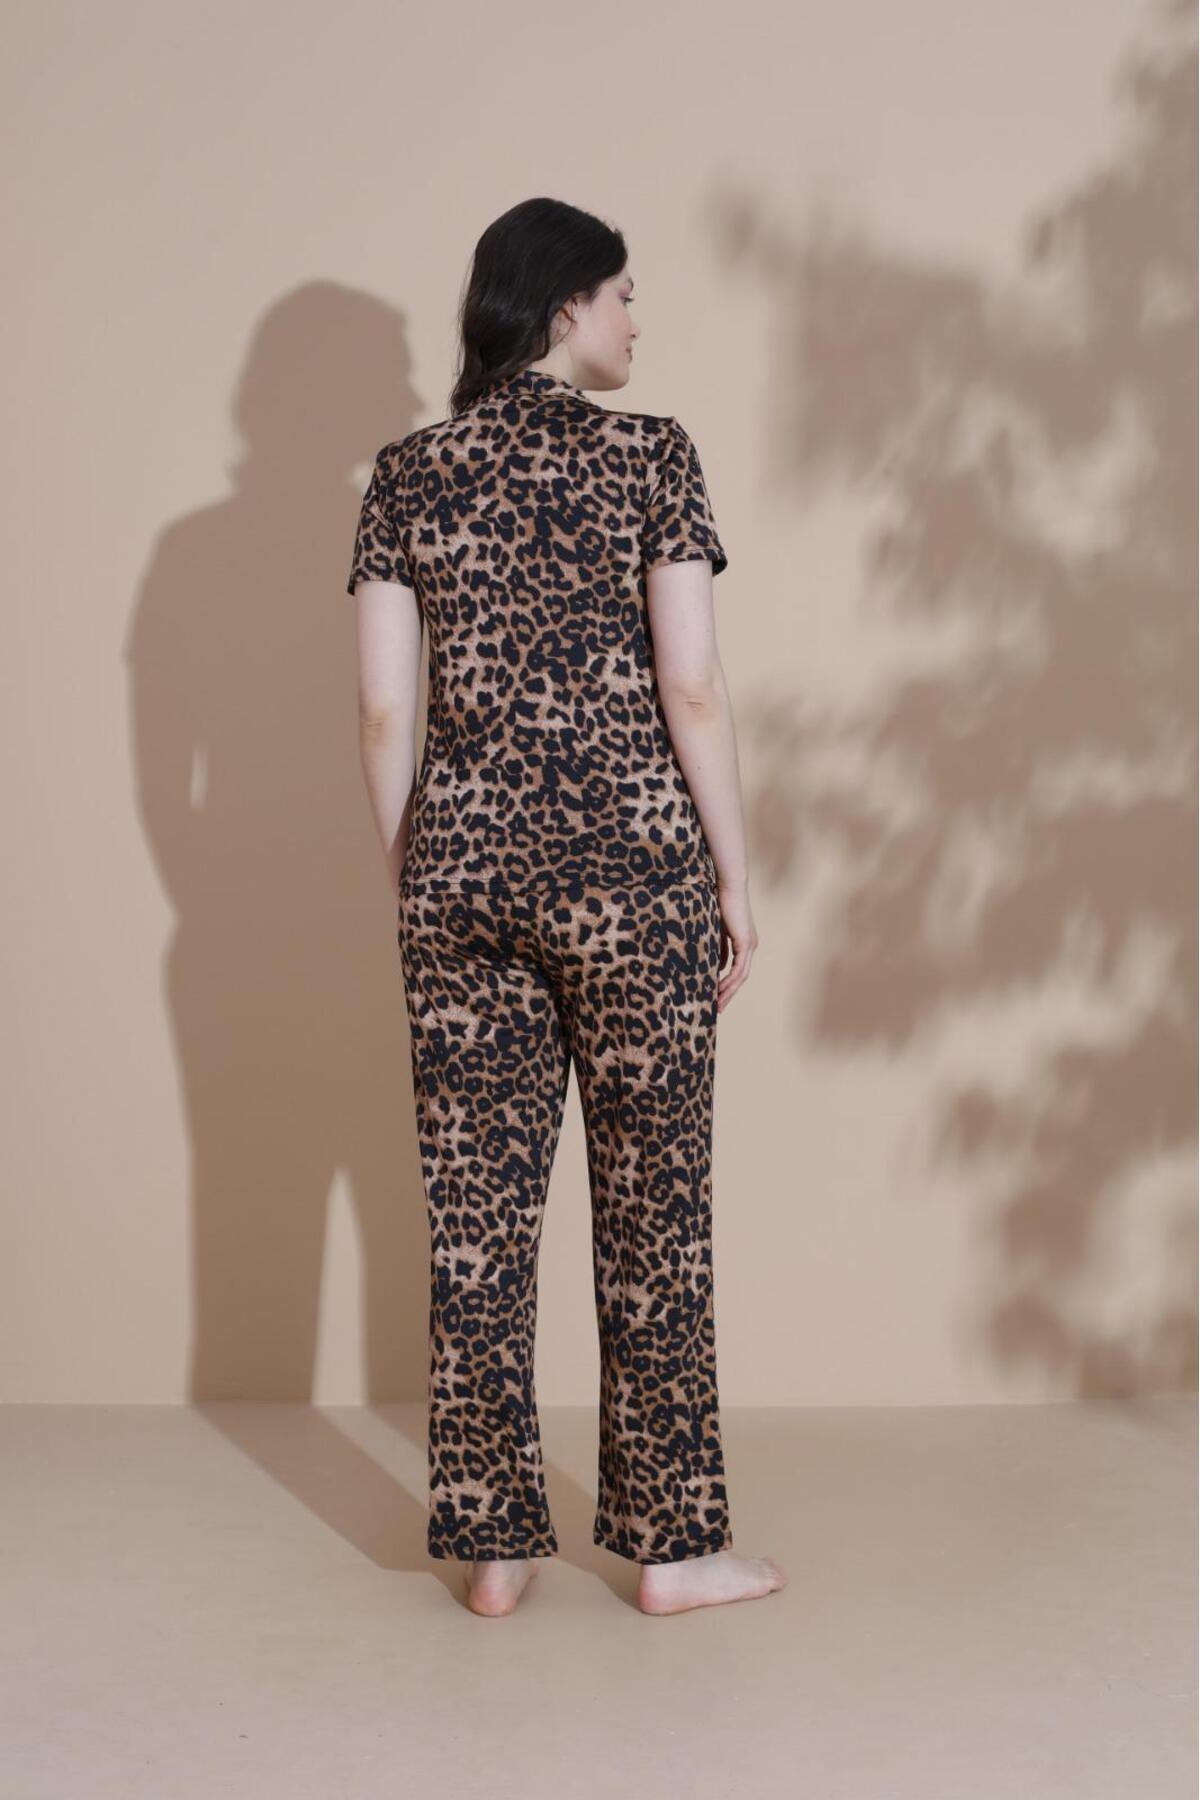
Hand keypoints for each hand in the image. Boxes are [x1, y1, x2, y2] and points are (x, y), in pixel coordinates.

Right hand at [715, 878, 757, 1011]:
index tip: (715, 997)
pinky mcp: (745, 942)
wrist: (727, 885)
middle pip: (741, 977)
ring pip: (741, 976)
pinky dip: (729, 980)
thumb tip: (717, 965)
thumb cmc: (719, 901)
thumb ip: (718, 946)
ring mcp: (749, 945)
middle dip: (728, 994)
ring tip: (716, 1005)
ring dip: (728, 992)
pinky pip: (738, 968)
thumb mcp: (716, 929)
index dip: (727, 985)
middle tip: (717, 1009)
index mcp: (744, 942)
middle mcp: (750, 946)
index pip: (737, 970)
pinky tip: (719, 989)